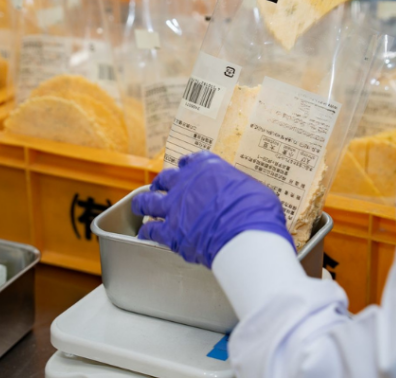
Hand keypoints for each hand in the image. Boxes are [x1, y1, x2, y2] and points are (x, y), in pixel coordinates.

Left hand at [133, 151, 293, 267]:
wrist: (244, 233)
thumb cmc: (255, 209)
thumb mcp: (251, 187)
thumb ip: (235, 187)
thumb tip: (239, 193)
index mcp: (206, 167)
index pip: (190, 161)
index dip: (186, 166)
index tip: (184, 169)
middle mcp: (185, 182)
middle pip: (165, 179)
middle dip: (161, 183)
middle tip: (159, 187)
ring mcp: (174, 206)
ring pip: (148, 201)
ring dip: (143, 203)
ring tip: (140, 206)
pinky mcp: (170, 231)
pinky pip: (151, 229)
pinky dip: (146, 232)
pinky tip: (144, 234)